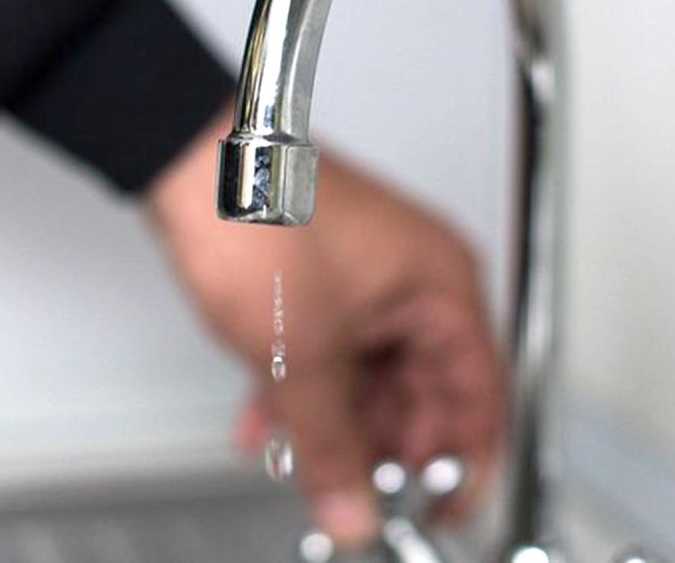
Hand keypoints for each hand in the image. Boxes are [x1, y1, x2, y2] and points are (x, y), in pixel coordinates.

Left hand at [146, 104, 506, 548]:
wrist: (194, 165)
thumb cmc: (260, 217)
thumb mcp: (303, 355)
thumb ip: (332, 445)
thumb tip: (353, 508)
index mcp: (442, 289)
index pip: (480, 396)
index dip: (464, 463)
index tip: (439, 509)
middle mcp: (417, 282)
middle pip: (424, 392)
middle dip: (383, 448)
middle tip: (352, 489)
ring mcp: (372, 280)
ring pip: (371, 379)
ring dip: (334, 425)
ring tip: (300, 459)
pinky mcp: (328, 281)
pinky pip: (333, 354)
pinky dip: (305, 392)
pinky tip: (269, 422)